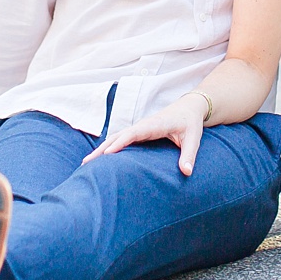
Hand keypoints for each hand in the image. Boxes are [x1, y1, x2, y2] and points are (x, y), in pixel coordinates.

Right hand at [83, 91, 209, 175]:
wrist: (189, 107)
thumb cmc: (191, 122)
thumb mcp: (194, 138)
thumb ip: (189, 155)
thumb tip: (186, 172)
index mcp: (154, 125)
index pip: (134, 133)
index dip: (120, 143)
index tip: (107, 153)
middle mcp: (143, 125)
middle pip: (118, 136)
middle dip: (102, 149)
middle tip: (86, 163)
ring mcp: (139, 128)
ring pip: (116, 137)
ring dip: (102, 149)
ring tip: (86, 163)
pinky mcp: (139, 132)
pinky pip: (121, 139)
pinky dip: (109, 147)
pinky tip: (100, 158)